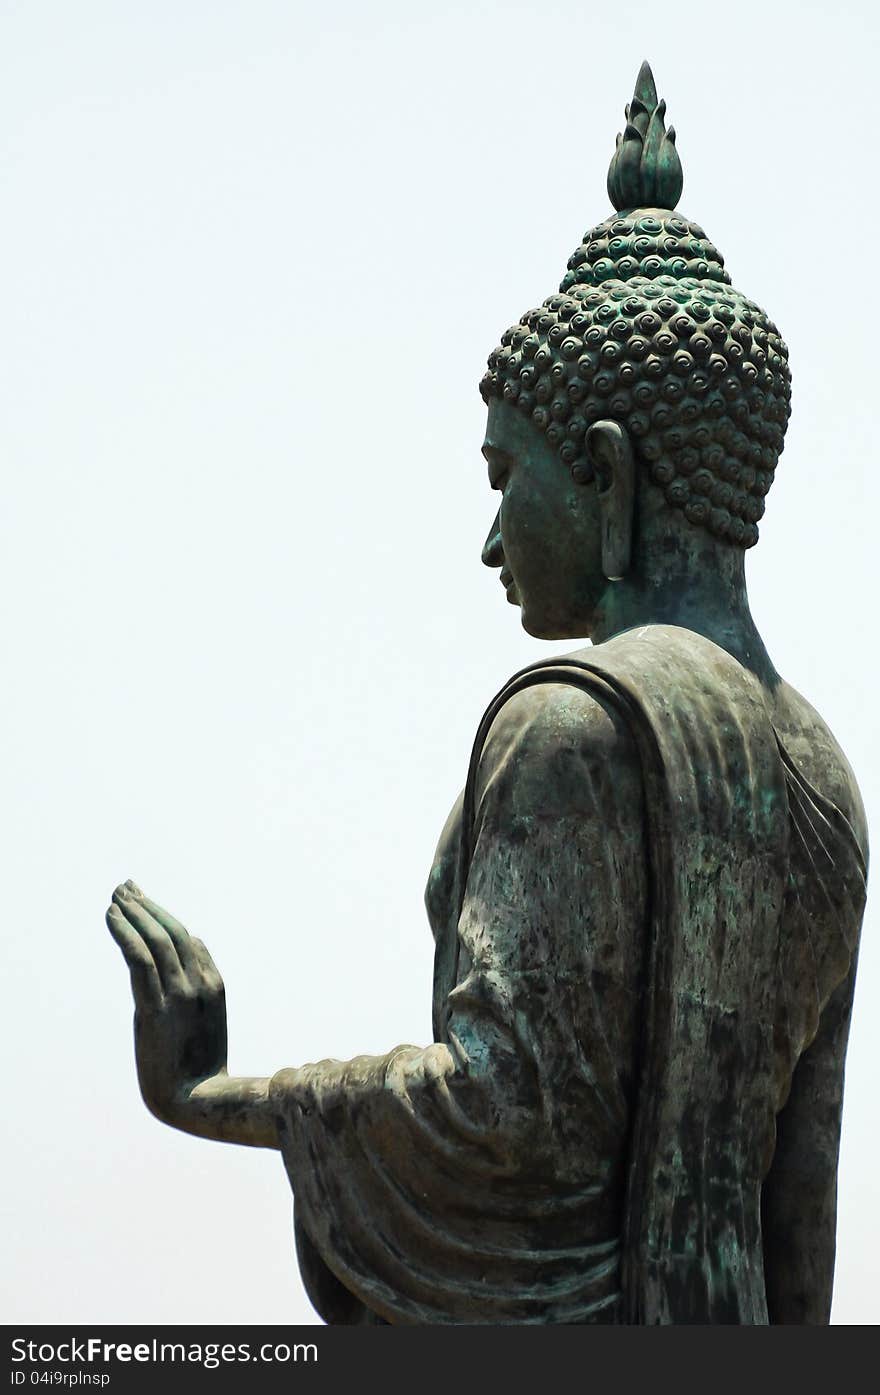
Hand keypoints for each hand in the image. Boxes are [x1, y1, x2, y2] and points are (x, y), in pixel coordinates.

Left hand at [107, 881, 227, 1126]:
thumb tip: (194, 940)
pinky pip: (140, 959)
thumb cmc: (199, 1063)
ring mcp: (178, 994)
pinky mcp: (154, 1008)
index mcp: (214, 984)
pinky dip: (126, 933)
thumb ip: (203, 977)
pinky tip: (113, 918)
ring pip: (155, 940)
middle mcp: (198, 983)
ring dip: (134, 913)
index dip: (162, 916)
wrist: (194, 1098)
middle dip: (147, 906)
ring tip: (117, 896)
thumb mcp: (210, 1016)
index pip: (186, 939)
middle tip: (126, 887)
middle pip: (170, 932)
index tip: (142, 902)